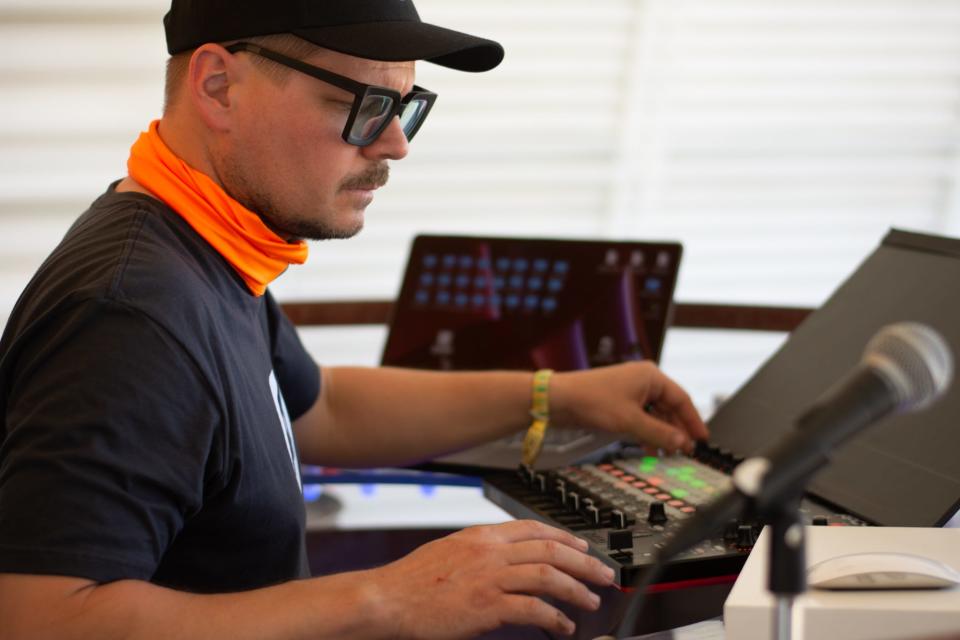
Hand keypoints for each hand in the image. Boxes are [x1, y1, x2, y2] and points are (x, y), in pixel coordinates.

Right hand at [366, 520, 614, 637]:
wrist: (388, 599)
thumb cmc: (412, 582)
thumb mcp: (449, 552)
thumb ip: (480, 554)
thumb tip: (506, 564)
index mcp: (481, 536)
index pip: (533, 528)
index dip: (565, 538)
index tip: (583, 548)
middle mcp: (490, 551)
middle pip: (550, 549)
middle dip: (584, 562)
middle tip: (604, 574)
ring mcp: (490, 577)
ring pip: (548, 575)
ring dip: (576, 589)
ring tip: (591, 600)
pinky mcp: (488, 605)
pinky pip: (533, 609)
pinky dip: (554, 618)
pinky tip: (562, 627)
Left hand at [550, 361, 707, 452]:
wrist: (559, 399)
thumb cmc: (591, 401)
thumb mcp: (630, 421)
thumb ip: (659, 434)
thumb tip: (681, 443)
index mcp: (651, 376)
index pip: (682, 399)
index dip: (693, 421)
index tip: (702, 439)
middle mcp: (643, 380)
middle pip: (670, 407)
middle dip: (677, 430)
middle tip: (687, 450)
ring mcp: (631, 389)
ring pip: (656, 413)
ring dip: (662, 433)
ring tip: (669, 453)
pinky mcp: (619, 400)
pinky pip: (642, 416)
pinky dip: (648, 431)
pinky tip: (650, 448)